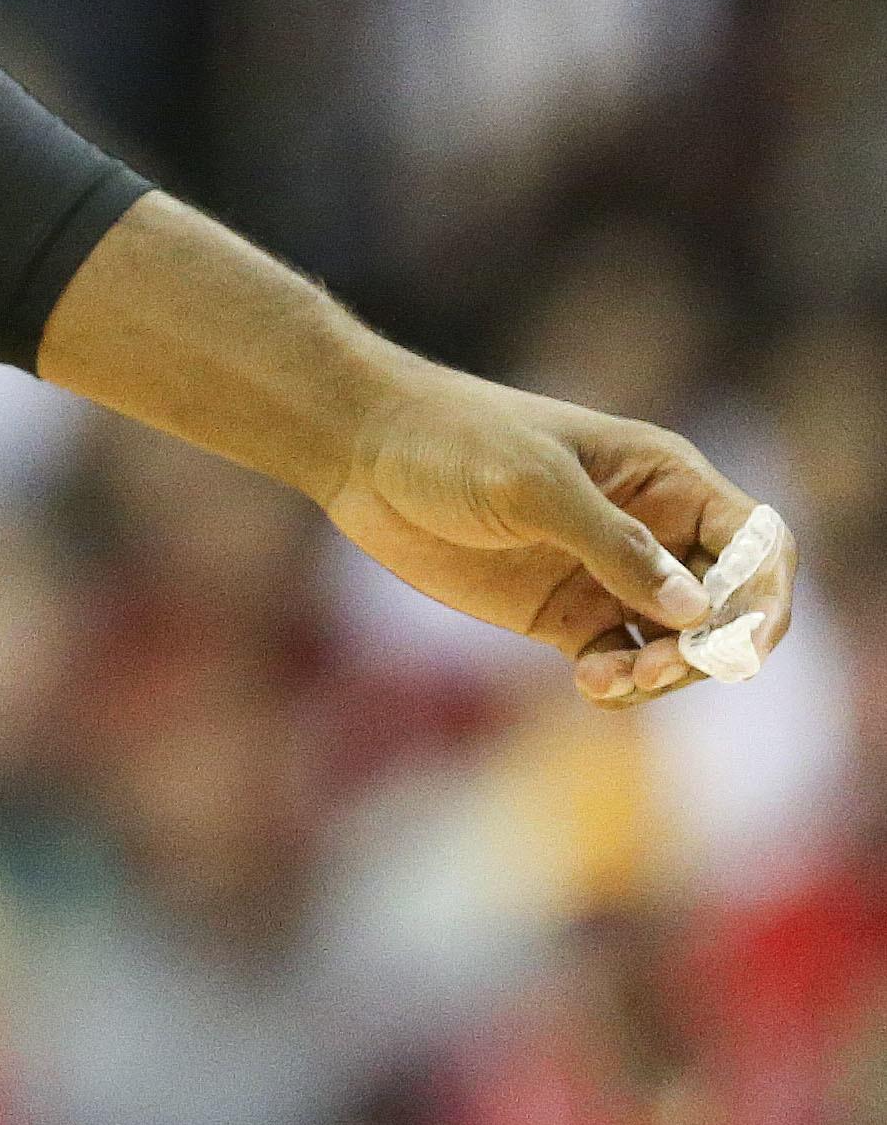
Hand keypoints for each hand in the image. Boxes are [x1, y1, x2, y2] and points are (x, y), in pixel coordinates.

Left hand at [321, 368, 791, 707]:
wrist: (360, 449)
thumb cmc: (449, 440)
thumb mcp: (531, 483)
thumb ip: (612, 544)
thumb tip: (696, 610)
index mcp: (664, 478)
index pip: (756, 544)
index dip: (764, 597)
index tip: (736, 644)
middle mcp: (651, 530)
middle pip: (727, 606)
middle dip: (709, 648)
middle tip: (654, 668)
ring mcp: (609, 576)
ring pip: (679, 645)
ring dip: (665, 674)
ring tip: (611, 678)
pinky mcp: (564, 614)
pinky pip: (621, 664)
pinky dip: (622, 684)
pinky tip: (590, 684)